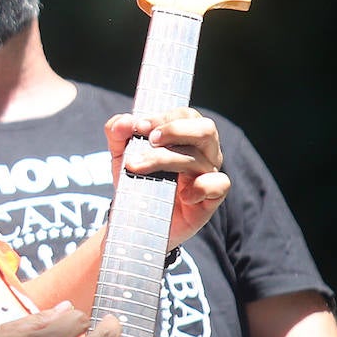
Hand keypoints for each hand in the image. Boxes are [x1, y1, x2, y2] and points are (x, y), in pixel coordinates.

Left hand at [105, 108, 229, 249]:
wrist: (138, 221)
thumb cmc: (137, 182)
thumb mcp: (121, 156)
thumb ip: (117, 135)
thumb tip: (122, 122)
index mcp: (186, 136)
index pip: (186, 115)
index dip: (163, 117)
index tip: (138, 126)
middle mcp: (203, 152)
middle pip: (205, 129)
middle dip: (175, 130)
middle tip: (150, 139)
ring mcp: (208, 174)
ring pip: (199, 158)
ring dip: (165, 159)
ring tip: (137, 167)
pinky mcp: (211, 198)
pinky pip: (219, 184)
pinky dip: (201, 187)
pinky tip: (182, 195)